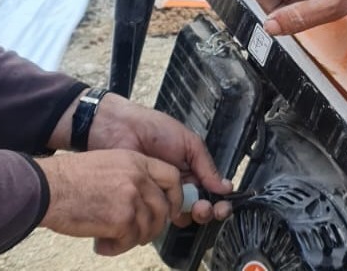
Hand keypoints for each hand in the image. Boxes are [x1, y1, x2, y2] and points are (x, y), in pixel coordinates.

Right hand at [37, 149, 182, 254]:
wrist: (52, 186)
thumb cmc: (71, 177)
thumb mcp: (109, 163)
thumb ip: (131, 176)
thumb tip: (146, 199)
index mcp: (135, 160)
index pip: (172, 177)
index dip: (175, 197)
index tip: (170, 210)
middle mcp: (138, 177)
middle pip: (162, 208)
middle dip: (153, 226)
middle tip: (137, 233)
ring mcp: (131, 198)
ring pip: (147, 228)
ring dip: (132, 239)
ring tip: (113, 239)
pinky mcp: (122, 219)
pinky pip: (130, 241)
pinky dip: (116, 248)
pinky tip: (102, 244)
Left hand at [87, 93, 231, 214]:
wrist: (121, 131)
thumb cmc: (152, 129)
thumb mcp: (187, 141)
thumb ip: (206, 164)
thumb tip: (225, 187)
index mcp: (190, 169)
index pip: (210, 191)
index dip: (219, 201)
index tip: (223, 204)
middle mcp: (178, 185)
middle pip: (199, 207)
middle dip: (206, 211)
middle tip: (204, 207)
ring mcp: (161, 195)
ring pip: (182, 215)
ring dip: (190, 215)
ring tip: (190, 207)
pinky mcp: (145, 202)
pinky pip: (159, 217)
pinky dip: (167, 217)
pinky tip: (170, 210)